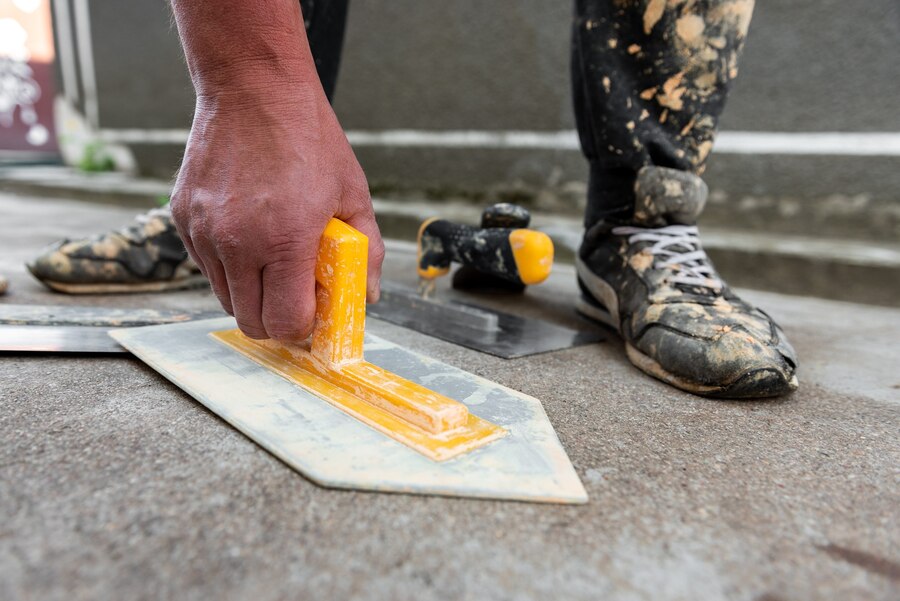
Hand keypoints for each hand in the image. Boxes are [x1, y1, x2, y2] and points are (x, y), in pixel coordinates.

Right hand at [171, 91, 383, 341]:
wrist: (254, 88)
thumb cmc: (309, 138)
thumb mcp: (353, 194)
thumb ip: (366, 251)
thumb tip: (367, 294)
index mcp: (285, 238)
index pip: (285, 321)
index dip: (303, 328)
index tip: (313, 316)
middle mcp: (238, 241)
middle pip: (250, 322)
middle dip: (276, 321)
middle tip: (295, 300)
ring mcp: (205, 231)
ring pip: (224, 298)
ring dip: (251, 295)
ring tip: (274, 265)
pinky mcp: (183, 217)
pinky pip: (206, 266)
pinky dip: (228, 267)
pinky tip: (249, 238)